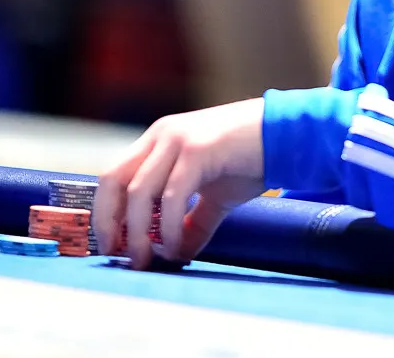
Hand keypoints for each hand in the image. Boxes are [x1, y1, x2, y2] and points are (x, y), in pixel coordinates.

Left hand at [94, 98, 264, 268]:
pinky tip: (176, 247)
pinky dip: (169, 227)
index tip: (111, 245)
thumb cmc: (252, 160)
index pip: (114, 176)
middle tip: (116, 255)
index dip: (105, 212)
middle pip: (114, 180)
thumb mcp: (215, 195)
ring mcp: (177, 140)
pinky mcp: (197, 149)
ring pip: (139, 192)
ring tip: (146, 259)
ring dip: (137, 232)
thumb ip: (192, 221)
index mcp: (159, 141)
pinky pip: (172, 196)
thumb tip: (177, 254)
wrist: (288, 135)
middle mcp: (161, 136)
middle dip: (108, 222)